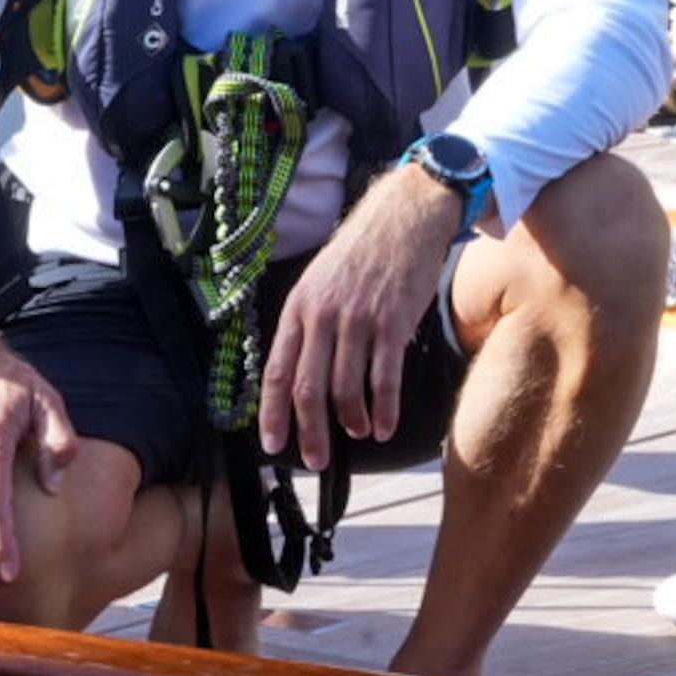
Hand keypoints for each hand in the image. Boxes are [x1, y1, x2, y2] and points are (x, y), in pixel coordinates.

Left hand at [260, 164, 456, 471]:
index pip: (277, 370)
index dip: (272, 413)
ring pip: (346, 389)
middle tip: (316, 460)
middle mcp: (323, 315)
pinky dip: (385, 410)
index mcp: (298, 307)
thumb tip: (298, 376)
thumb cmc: (360, 252)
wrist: (403, 215)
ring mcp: (359, 319)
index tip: (273, 444)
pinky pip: (385, 379)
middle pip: (309, 389)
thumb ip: (307, 325)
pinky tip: (385, 426)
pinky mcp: (393, 322)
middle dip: (311, 432)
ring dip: (351, 422)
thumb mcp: (318, 280)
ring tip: (357, 433)